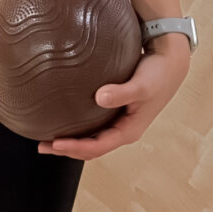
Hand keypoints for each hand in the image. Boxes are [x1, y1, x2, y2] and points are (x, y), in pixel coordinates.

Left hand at [37, 42, 190, 160]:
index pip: (97, 147)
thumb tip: (99, 98)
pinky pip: (93, 123)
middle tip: (41, 145)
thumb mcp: (142, 85)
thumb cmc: (157, 74)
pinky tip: (63, 115)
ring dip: (70, 139)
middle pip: (90, 147)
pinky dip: (77, 125)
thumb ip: (122, 92)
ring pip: (91, 137)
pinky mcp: (115, 109)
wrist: (170, 62)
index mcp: (129, 131)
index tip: (54, 143)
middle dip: (66, 149)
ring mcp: (119, 121)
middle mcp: (122, 130)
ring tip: (47, 136)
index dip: (74, 148)